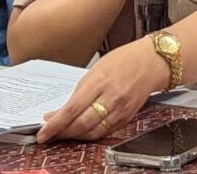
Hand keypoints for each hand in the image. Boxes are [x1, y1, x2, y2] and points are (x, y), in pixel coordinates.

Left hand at [37, 38, 168, 141]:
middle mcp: (111, 97)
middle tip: (50, 134)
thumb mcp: (97, 68)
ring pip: (93, 132)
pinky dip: (91, 135)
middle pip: (82, 123)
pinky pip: (105, 132)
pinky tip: (82, 132)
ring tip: (63, 134)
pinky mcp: (128, 117)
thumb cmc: (124, 60)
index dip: (56, 123)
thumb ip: (81, 90)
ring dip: (75, 136)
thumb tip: (63, 109)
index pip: (73, 108)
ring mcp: (121, 109)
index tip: (43, 131)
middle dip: (62, 132)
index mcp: (100, 81)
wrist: (152, 62)